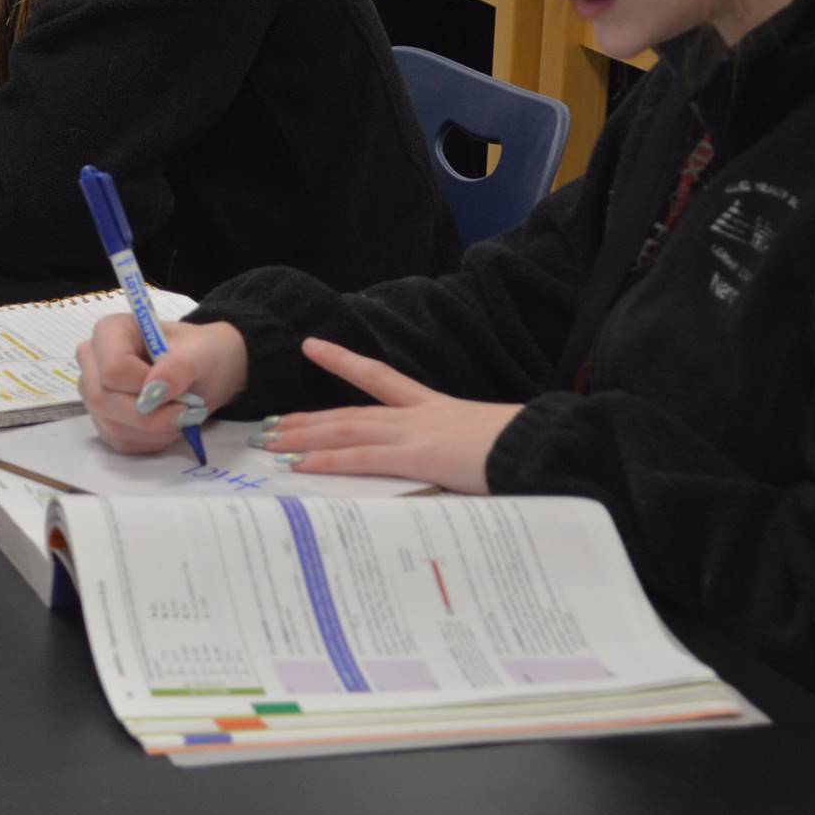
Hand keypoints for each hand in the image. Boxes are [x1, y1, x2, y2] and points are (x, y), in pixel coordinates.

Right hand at [77, 313, 249, 454]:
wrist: (205, 373)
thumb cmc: (201, 353)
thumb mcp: (201, 352)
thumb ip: (179, 367)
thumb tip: (154, 390)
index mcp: (110, 331)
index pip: (112, 369)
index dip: (144, 387)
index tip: (177, 391)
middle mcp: (93, 361)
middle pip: (103, 399)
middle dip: (150, 416)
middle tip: (185, 412)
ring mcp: (94, 392)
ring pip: (112, 425)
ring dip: (154, 430)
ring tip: (180, 416)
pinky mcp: (104, 420)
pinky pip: (119, 441)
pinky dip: (150, 441)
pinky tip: (167, 425)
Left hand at [255, 339, 521, 492]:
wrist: (544, 445)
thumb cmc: (524, 447)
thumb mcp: (484, 445)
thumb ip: (456, 451)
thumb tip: (446, 467)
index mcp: (435, 408)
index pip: (380, 377)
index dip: (344, 361)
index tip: (313, 347)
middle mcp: (419, 414)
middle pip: (349, 410)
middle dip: (307, 417)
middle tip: (269, 422)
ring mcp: (416, 433)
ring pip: (346, 430)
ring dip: (305, 437)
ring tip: (270, 442)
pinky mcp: (418, 456)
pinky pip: (362, 458)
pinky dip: (328, 461)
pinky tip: (300, 465)